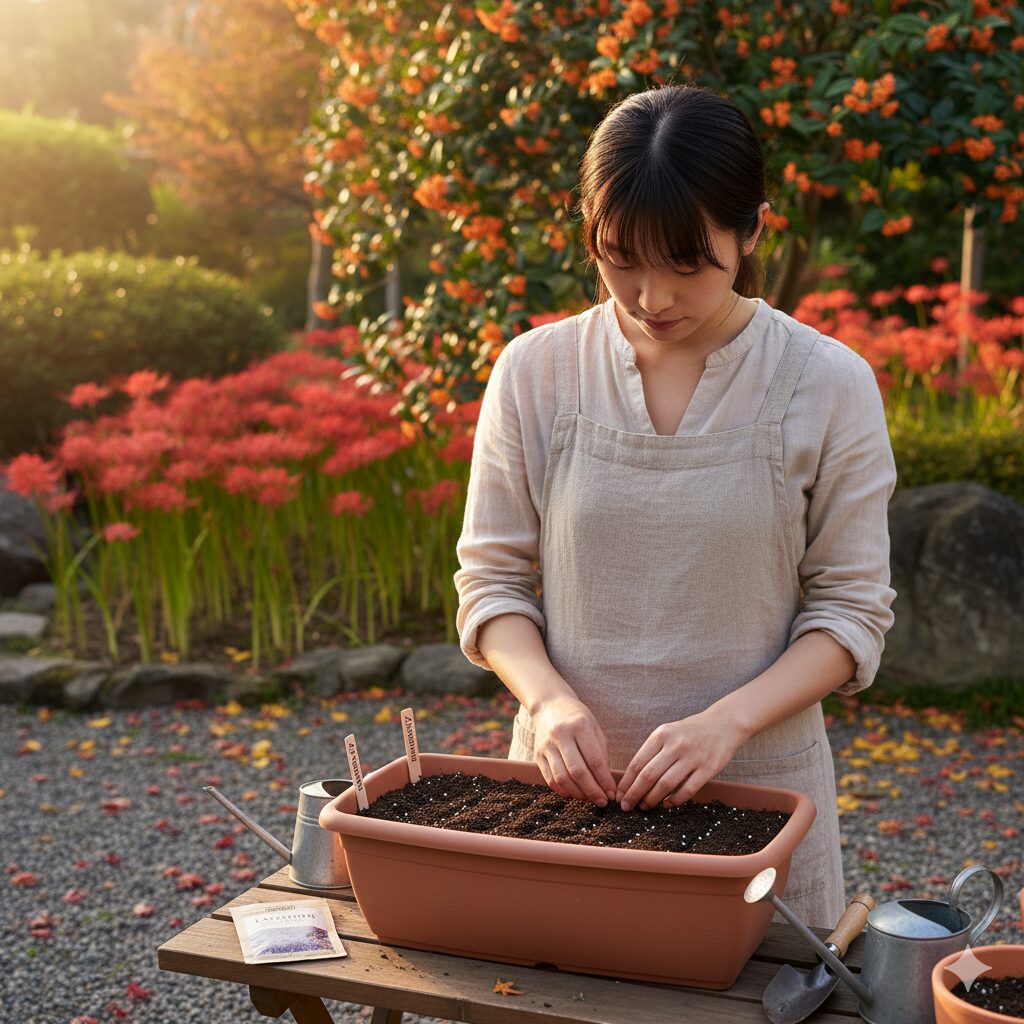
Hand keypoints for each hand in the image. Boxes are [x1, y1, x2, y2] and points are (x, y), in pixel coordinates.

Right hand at [531, 694, 616, 805]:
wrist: (550, 706)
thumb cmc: (578, 719)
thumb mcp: (594, 729)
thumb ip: (601, 754)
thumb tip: (606, 784)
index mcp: (580, 726)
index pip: (594, 760)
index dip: (604, 780)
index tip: (612, 793)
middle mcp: (561, 735)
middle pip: (577, 771)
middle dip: (592, 791)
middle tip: (603, 801)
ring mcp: (547, 745)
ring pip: (562, 778)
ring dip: (578, 794)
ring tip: (589, 799)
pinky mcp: (538, 755)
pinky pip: (550, 779)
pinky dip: (563, 790)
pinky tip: (574, 794)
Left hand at [614, 711, 745, 811]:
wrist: (723, 724)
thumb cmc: (690, 732)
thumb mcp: (668, 732)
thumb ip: (652, 751)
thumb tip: (633, 778)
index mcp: (661, 735)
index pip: (638, 762)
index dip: (626, 782)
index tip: (619, 795)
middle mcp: (675, 745)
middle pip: (648, 775)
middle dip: (634, 794)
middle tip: (626, 806)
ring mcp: (692, 757)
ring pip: (666, 784)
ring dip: (652, 799)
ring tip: (644, 806)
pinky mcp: (707, 769)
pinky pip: (687, 790)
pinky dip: (675, 800)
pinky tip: (667, 804)